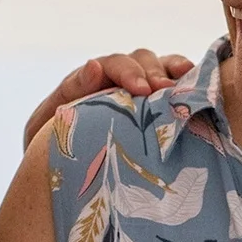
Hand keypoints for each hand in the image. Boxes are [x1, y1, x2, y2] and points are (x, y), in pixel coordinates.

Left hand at [20, 50, 194, 148]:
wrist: (57, 179)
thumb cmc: (49, 153)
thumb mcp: (44, 126)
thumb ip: (66, 96)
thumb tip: (93, 66)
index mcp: (86, 81)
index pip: (109, 65)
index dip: (126, 72)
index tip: (140, 89)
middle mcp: (116, 80)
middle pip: (139, 61)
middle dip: (152, 74)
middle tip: (163, 92)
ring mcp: (139, 91)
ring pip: (160, 67)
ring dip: (172, 75)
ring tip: (182, 88)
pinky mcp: (158, 106)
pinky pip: (175, 84)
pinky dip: (187, 79)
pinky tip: (197, 84)